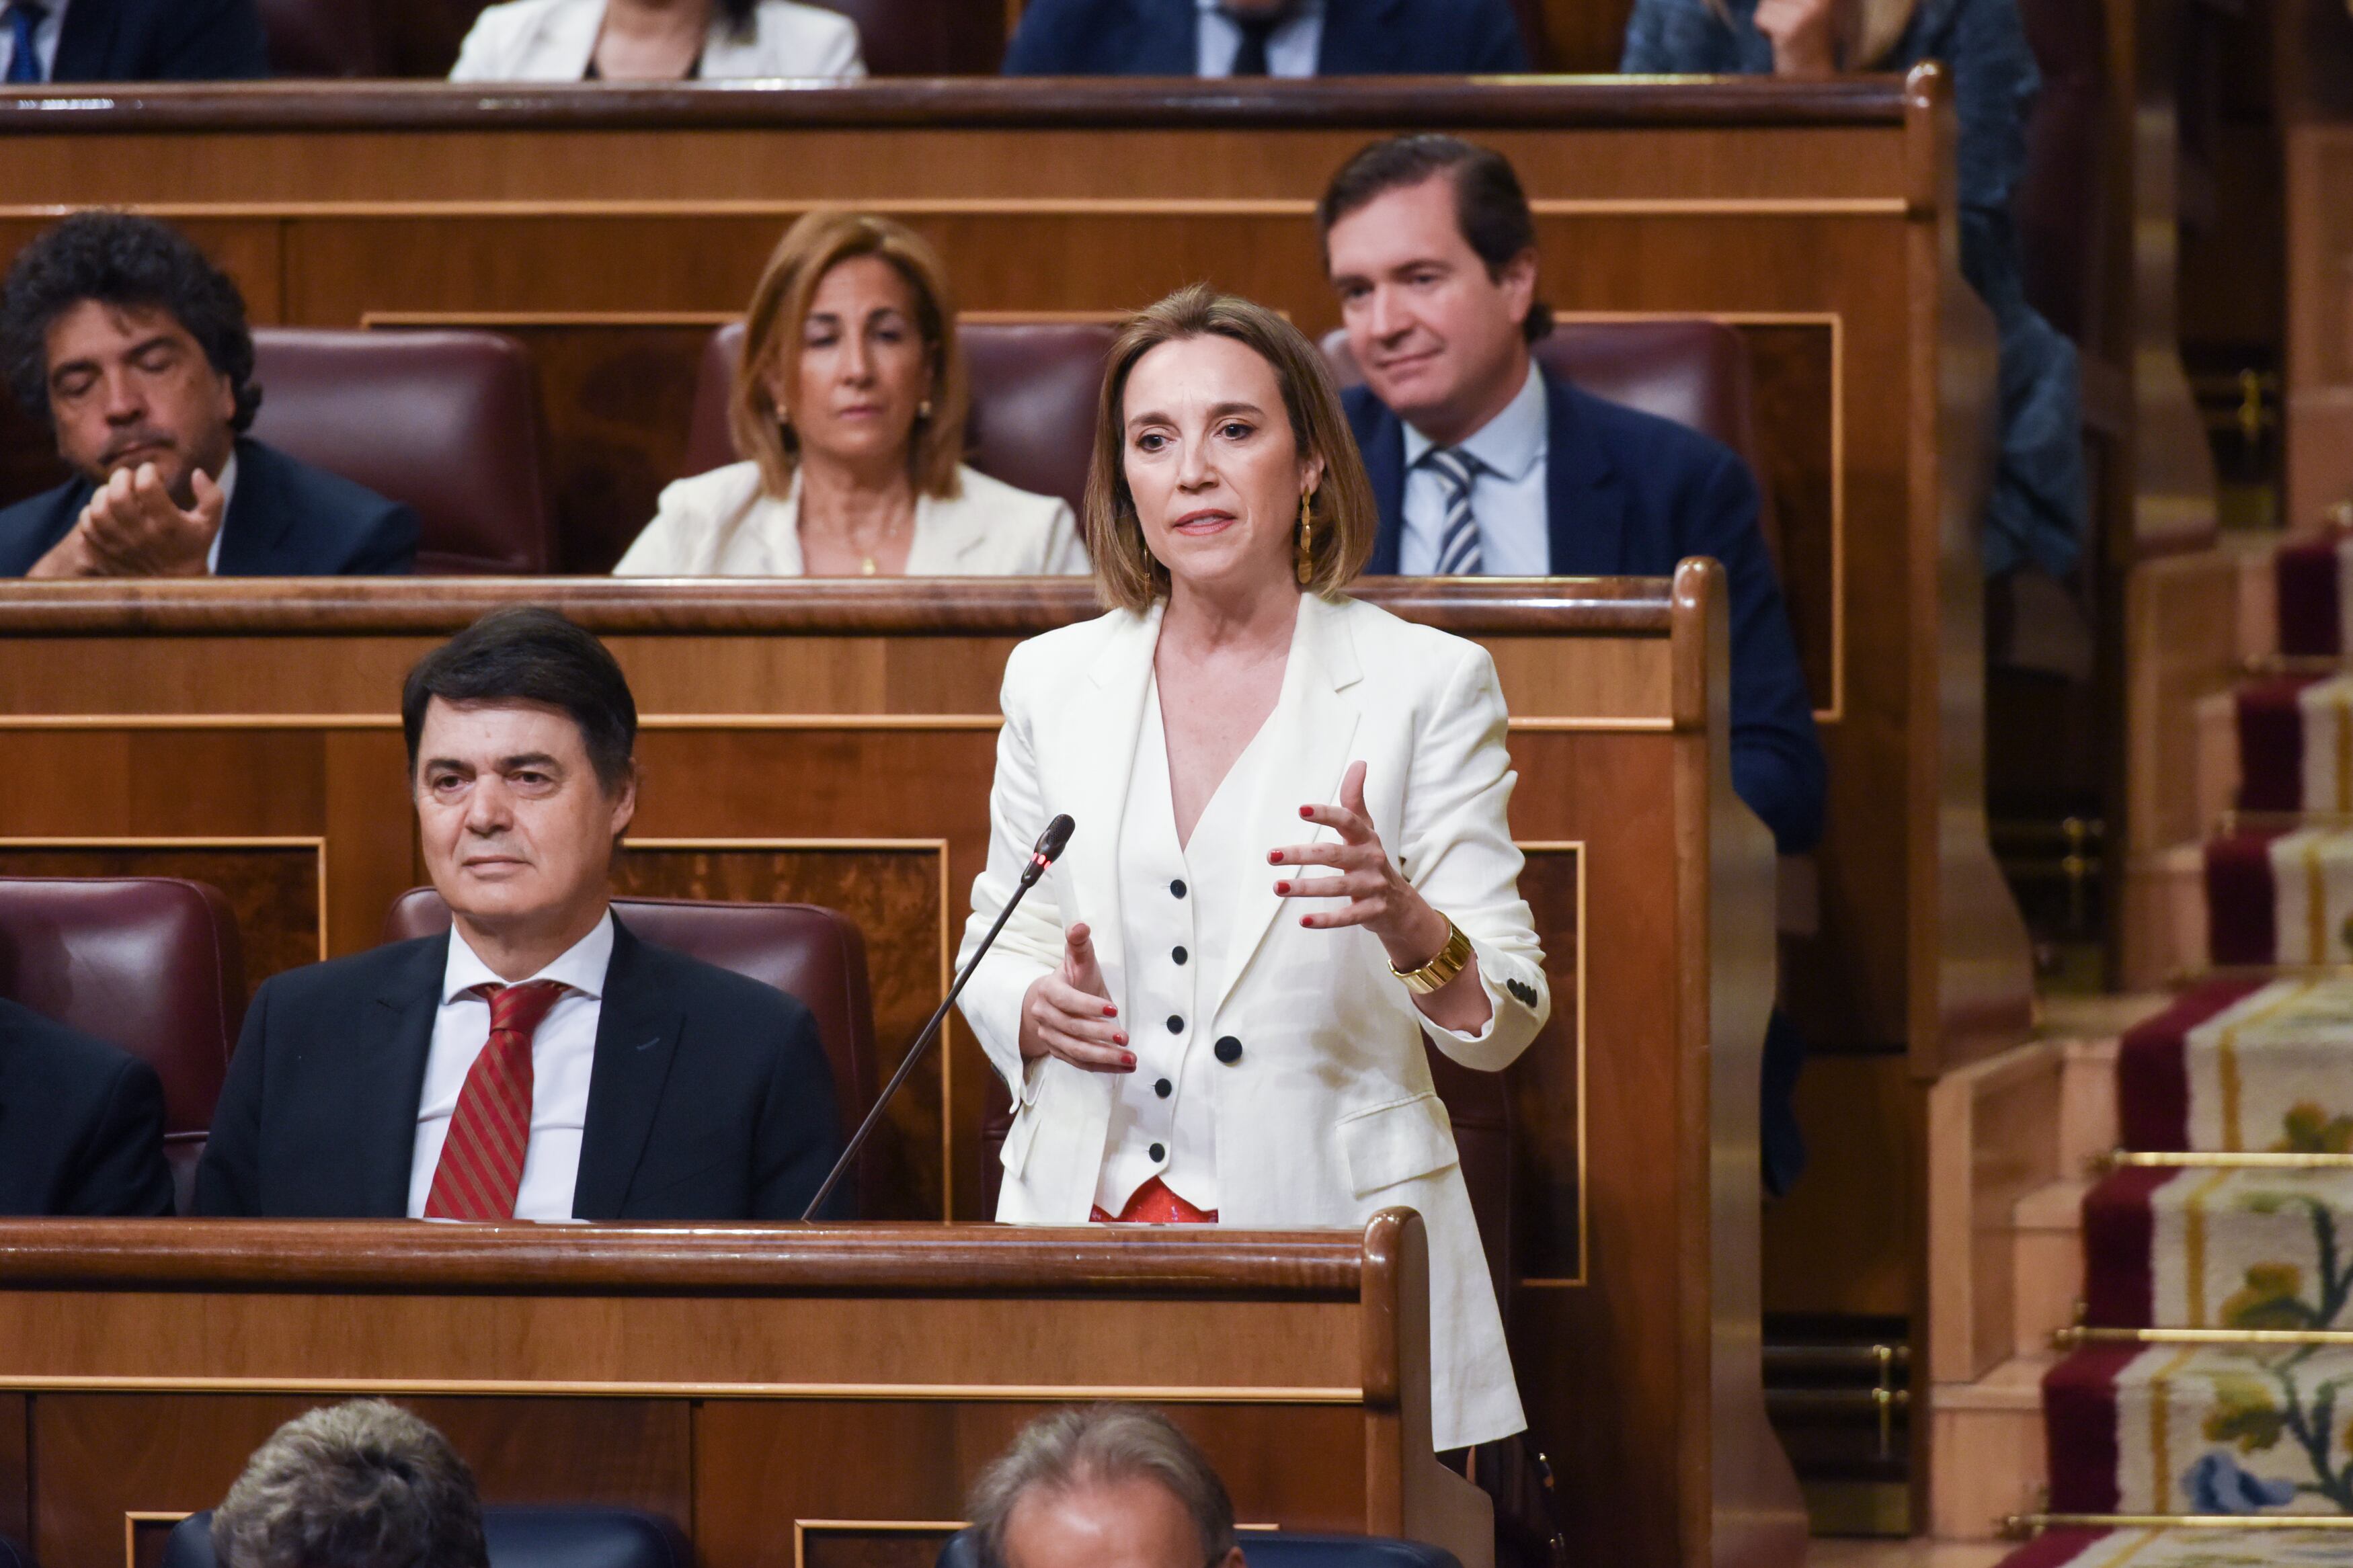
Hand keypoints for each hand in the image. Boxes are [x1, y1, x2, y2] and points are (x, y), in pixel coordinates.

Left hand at [59, 463, 222, 577]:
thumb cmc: (192, 547)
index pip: (147, 486)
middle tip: (130, 478)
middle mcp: (141, 535)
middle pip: (118, 494)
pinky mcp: (103, 553)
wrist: (173, 584)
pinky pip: (87, 525)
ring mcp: (119, 545)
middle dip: (123, 477)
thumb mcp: (210, 523)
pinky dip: (92, 512)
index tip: (154, 474)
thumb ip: (211, 496)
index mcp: (168, 525)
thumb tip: (197, 473)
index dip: (148, 471)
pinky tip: (106, 511)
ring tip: (116, 493)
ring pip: (98, 508)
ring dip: (104, 493)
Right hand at [1017, 921, 1134, 1073]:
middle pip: (1072, 1029)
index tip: (1113, 1008)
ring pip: (1076, 1051)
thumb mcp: (1077, 959)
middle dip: (1100, 1035)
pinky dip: (1102, 1067)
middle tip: (1126, 1037)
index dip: (1088, 1005)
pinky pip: (1080, 1064)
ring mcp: (1050, 1037)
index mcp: (1048, 991)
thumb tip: (1080, 925)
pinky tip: (1124, 1066)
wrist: (1052, 1003)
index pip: (1066, 1000)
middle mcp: (1045, 1016)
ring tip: (1130, 1058)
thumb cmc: (1072, 979)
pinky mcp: (1059, 1052)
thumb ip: (1080, 944)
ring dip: (1104, 1057)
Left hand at [1271, 761, 1451, 971]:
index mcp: (1366, 837)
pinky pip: (1347, 916)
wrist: (1401, 905)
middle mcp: (1371, 859)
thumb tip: (1359, 762)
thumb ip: (1355, 798)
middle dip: (1302, 854)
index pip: (1347, 821)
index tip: (1300, 809)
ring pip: (1337, 886)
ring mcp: (1373, 886)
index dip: (1326, 814)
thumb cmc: (1372, 859)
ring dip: (1306, 888)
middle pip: (1333, 855)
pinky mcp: (1372, 912)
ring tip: (1277, 886)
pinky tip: (1303, 920)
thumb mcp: (1366, 829)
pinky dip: (1326, 920)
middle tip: (1271, 855)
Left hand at [1754, 0, 1837, 72]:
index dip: (1779, 4)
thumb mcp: (1804, 9)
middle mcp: (1819, 1)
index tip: (1788, 25)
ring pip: (1766, 3)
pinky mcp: (1790, 28)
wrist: (1813, 79)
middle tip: (1789, 26)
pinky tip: (1781, 42)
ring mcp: (1806, 13)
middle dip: (1774, 7)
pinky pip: (1761, 18)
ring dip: (1769, 19)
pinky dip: (1763, 29)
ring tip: (1787, 34)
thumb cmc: (1806, 42)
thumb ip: (1788, 0)